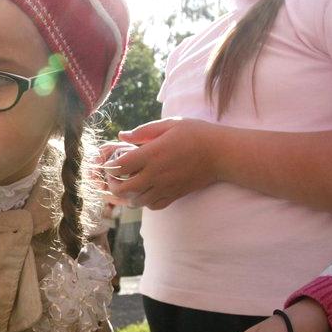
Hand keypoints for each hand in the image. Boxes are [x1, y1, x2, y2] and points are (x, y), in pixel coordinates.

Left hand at [100, 118, 221, 209]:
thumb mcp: (169, 125)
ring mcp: (165, 187)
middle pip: (123, 189)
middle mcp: (156, 174)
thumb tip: (122, 135)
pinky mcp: (174, 195)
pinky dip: (145, 202)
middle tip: (115, 176)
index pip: (119, 166)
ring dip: (128, 195)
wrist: (221, 153)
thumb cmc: (196, 134)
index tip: (111, 161)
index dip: (110, 166)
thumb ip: (143, 131)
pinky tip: (147, 191)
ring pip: (136, 201)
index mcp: (152, 154)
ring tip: (130, 184)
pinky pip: (153, 206)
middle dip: (113, 184)